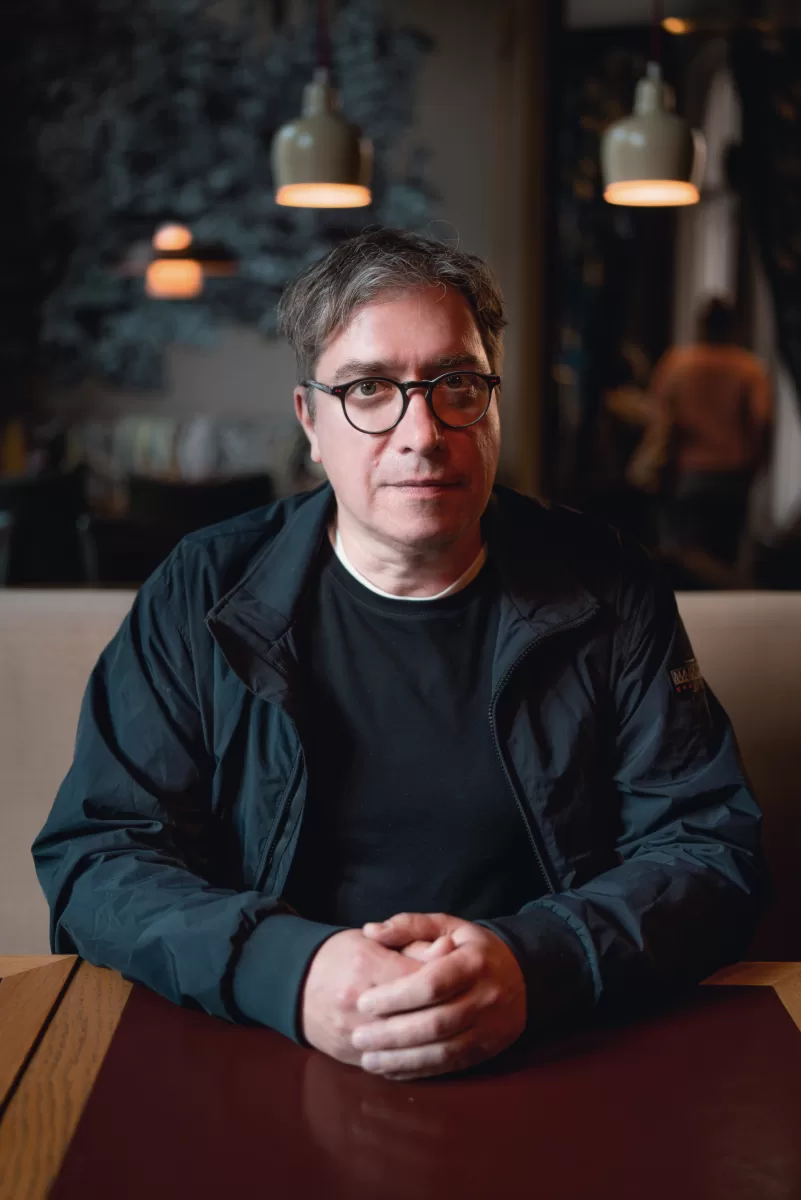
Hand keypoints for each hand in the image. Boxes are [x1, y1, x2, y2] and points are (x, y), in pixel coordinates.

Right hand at [300, 928, 454, 1066]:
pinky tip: (430, 1052)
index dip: (447, 979)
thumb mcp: (374, 940)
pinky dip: (412, 1061)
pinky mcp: (348, 1055)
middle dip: (447, 1012)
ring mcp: (352, 1033)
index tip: (464, 978)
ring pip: (405, 1046)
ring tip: (456, 1032)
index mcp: (366, 965)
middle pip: (415, 1015)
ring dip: (434, 1042)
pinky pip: (388, 1065)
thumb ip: (412, 944)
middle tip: (467, 1007)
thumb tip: (449, 949)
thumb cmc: (341, 954)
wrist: (294, 982)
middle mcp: (358, 1002)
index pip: (419, 978)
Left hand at [353, 912, 526, 1080]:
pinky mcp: (487, 1049)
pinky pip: (450, 1066)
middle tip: (358, 1036)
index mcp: (474, 962)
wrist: (523, 974)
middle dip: (393, 1033)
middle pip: (435, 1023)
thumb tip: (371, 931)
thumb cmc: (471, 948)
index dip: (396, 996)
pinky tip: (391, 1070)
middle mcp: (486, 997)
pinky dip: (418, 1071)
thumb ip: (408, 926)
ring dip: (402, 1059)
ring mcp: (490, 1028)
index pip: (432, 983)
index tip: (364, 1002)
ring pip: (442, 1051)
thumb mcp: (447, 926)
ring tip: (368, 1059)